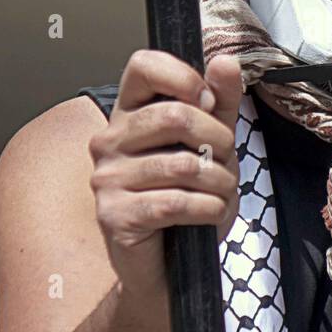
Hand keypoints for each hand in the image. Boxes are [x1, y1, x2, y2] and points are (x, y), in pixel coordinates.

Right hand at [87, 50, 241, 287]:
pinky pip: (177, 202)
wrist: (169, 269)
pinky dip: (209, 210)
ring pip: (183, 165)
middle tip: (222, 160)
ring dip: (219, 182)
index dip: (183, 76)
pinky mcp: (114, 216)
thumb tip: (225, 62)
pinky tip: (209, 215)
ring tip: (219, 193)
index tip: (208, 101)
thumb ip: (220, 103)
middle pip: (174, 116)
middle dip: (218, 140)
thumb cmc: (187, 203)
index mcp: (128, 114)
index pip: (143, 66)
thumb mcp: (212, 145)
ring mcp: (106, 179)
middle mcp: (109, 141)